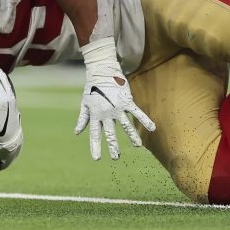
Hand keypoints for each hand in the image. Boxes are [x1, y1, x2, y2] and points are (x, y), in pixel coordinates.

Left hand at [74, 38, 154, 159]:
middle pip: (111, 133)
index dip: (95, 146)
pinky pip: (137, 112)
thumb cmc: (92, 88)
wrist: (102, 71)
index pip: (95, 134)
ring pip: (126, 125)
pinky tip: (152, 128)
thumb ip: (82, 119)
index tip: (97, 158)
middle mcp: (107, 113)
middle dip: (113, 146)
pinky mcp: (127, 101)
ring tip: (138, 146)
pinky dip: (145, 120)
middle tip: (116, 158)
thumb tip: (77, 133)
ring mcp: (118, 107)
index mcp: (96, 115)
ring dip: (132, 136)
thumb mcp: (85, 104)